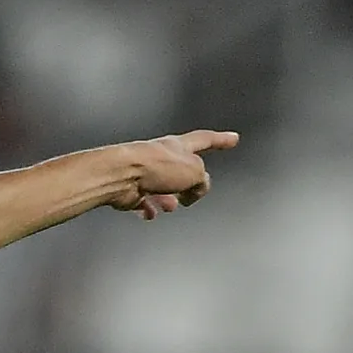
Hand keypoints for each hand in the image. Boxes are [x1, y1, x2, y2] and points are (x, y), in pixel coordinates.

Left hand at [108, 130, 238, 217]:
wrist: (121, 175)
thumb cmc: (154, 167)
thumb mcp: (194, 172)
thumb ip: (202, 180)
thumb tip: (195, 191)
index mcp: (178, 147)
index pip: (205, 140)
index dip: (221, 140)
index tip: (232, 139)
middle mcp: (161, 157)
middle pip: (182, 169)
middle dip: (189, 182)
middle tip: (192, 192)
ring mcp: (145, 172)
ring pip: (163, 187)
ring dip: (169, 199)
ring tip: (170, 205)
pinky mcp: (131, 189)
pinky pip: (144, 201)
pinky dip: (150, 208)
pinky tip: (151, 213)